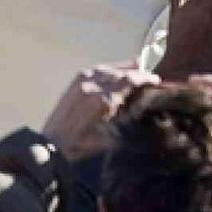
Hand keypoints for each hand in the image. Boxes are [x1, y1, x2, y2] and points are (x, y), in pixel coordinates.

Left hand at [41, 64, 158, 161]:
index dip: (145, 78)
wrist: (54, 142)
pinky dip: (109, 69)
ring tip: (138, 67)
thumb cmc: (84, 144)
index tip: (156, 80)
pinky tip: (116, 71)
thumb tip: (142, 104)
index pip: (129, 81)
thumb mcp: (111, 136)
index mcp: (103, 100)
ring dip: (124, 68)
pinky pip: (96, 70)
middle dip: (138, 72)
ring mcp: (82, 81)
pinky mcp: (75, 82)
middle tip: (150, 74)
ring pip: (108, 69)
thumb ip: (126, 117)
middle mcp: (93, 86)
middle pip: (120, 73)